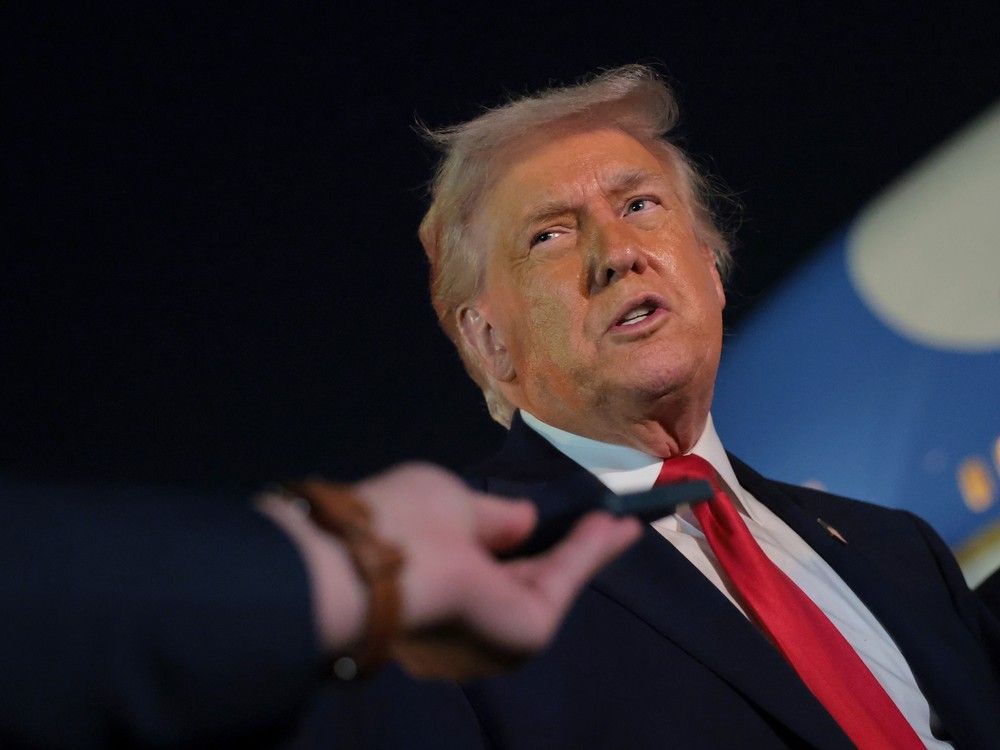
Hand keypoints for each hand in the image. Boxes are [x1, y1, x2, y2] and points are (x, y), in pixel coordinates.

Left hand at [353, 463, 640, 679]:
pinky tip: (615, 527)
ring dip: (588, 550)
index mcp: (437, 581)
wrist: (383, 560)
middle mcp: (465, 614)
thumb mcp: (450, 502)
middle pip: (529, 577)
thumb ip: (492, 518)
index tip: (559, 517)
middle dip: (571, 549)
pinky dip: (588, 555)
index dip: (527, 538)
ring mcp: (493, 630)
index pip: (489, 562)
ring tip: (623, 522)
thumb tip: (526, 521)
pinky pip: (559, 585)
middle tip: (608, 522)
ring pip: (549, 581)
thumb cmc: (401, 521)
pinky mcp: (521, 635)